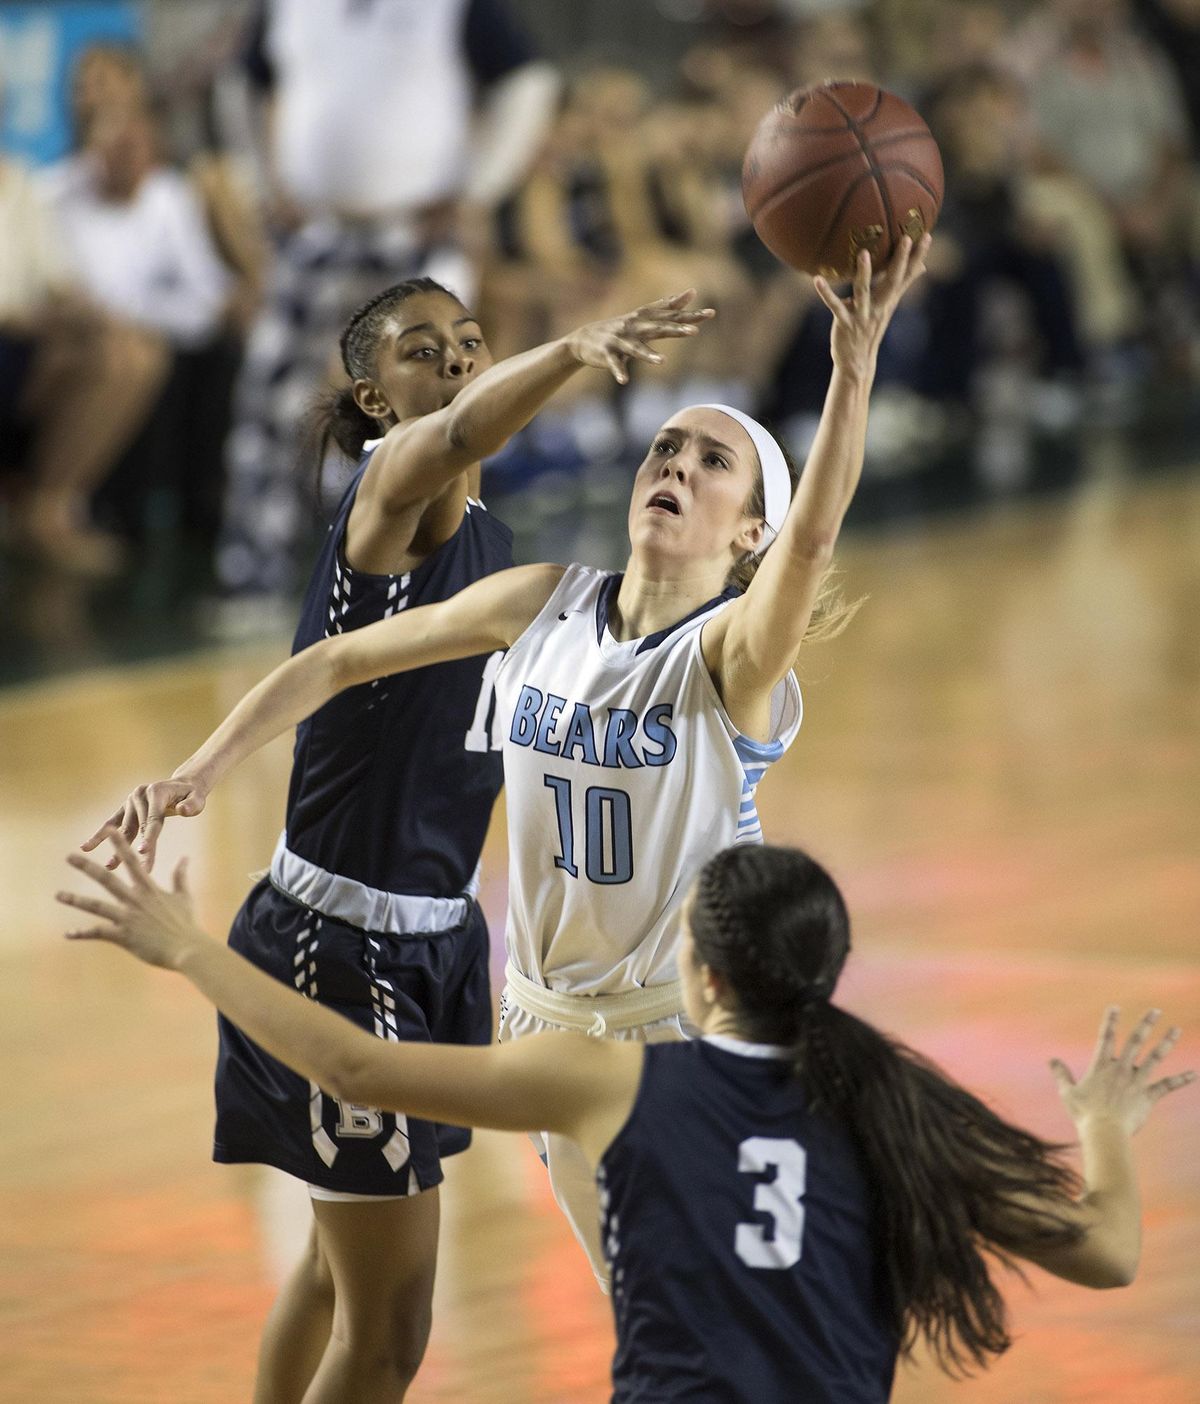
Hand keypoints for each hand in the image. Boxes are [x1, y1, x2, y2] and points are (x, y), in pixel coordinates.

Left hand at [58, 831, 208, 970]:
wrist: (188, 948)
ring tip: (58, 895)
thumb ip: (180, 876)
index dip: (119, 844)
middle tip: (69, 856)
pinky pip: (98, 933)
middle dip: (86, 867)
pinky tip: (68, 934)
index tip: (109, 830)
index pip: (132, 861)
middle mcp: (135, 900)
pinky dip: (82, 933)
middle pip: (106, 879)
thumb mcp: (184, 896)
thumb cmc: (186, 923)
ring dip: (76, 900)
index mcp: (149, 889)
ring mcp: (128, 918)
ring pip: (96, 906)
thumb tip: (185, 857)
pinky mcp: (123, 936)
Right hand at [81, 774, 208, 871]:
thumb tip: (182, 810)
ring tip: (110, 867)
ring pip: (125, 829)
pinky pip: (111, 823)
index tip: (143, 852)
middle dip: (138, 850)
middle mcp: (140, 795)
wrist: (181, 786)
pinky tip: (86, 848)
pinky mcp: (124, 808)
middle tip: (138, 871)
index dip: (149, 837)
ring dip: (118, 848)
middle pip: (139, 827)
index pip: (154, 819)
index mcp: (156, 792)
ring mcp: (129, 801)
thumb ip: (193, 804)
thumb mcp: (198, 798)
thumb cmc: (191, 795)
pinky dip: (99, 836)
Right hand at [564, 290, 715, 384]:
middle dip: (675, 330)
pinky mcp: (606, 354)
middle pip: (658, 328)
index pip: (671, 316)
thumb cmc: (621, 329)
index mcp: (645, 319)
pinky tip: (624, 380)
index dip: (690, 315)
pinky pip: (614, 364)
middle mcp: (634, 326)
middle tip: (695, 332)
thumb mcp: (644, 316)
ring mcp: (619, 340)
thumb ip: (668, 306)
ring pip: (636, 348)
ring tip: (661, 361)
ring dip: (648, 355)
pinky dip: (619, 372)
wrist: (584, 339)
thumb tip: (692, 292)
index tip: (711, 313)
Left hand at [813, 233, 930, 382]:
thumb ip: (902, 285)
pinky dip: (826, 293)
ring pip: (863, 292)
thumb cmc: (871, 328)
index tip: (927, 235)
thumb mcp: (889, 306)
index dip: (918, 256)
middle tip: (907, 239)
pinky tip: (817, 279)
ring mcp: (862, 314)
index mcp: (889, 299)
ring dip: (864, 273)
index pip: (907, 275)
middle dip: (900, 260)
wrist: (857, 361)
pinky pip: (834, 306)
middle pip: (892, 281)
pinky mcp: (845, 322)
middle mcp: (879, 306)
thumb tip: (922, 267)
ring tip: (864, 254)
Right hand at [1051, 1007, 1194, 1138]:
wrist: (1104, 1132)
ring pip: (1155, 1058)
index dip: (1111, 1021)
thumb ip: (1061, 1074)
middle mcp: (1121, 1069)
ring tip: (1176, 1029)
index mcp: (1101, 1066)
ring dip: (1166, 1042)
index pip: (1106, 1038)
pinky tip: (1194, 1074)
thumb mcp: (1068, 1092)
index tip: (1116, 1007)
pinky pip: (1167, 1085)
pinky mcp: (1148, 1096)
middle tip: (1156, 1011)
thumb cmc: (1084, 1114)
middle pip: (1136, 1041)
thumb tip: (1052, 1060)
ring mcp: (1137, 1082)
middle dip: (1146, 1024)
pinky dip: (1181, 1079)